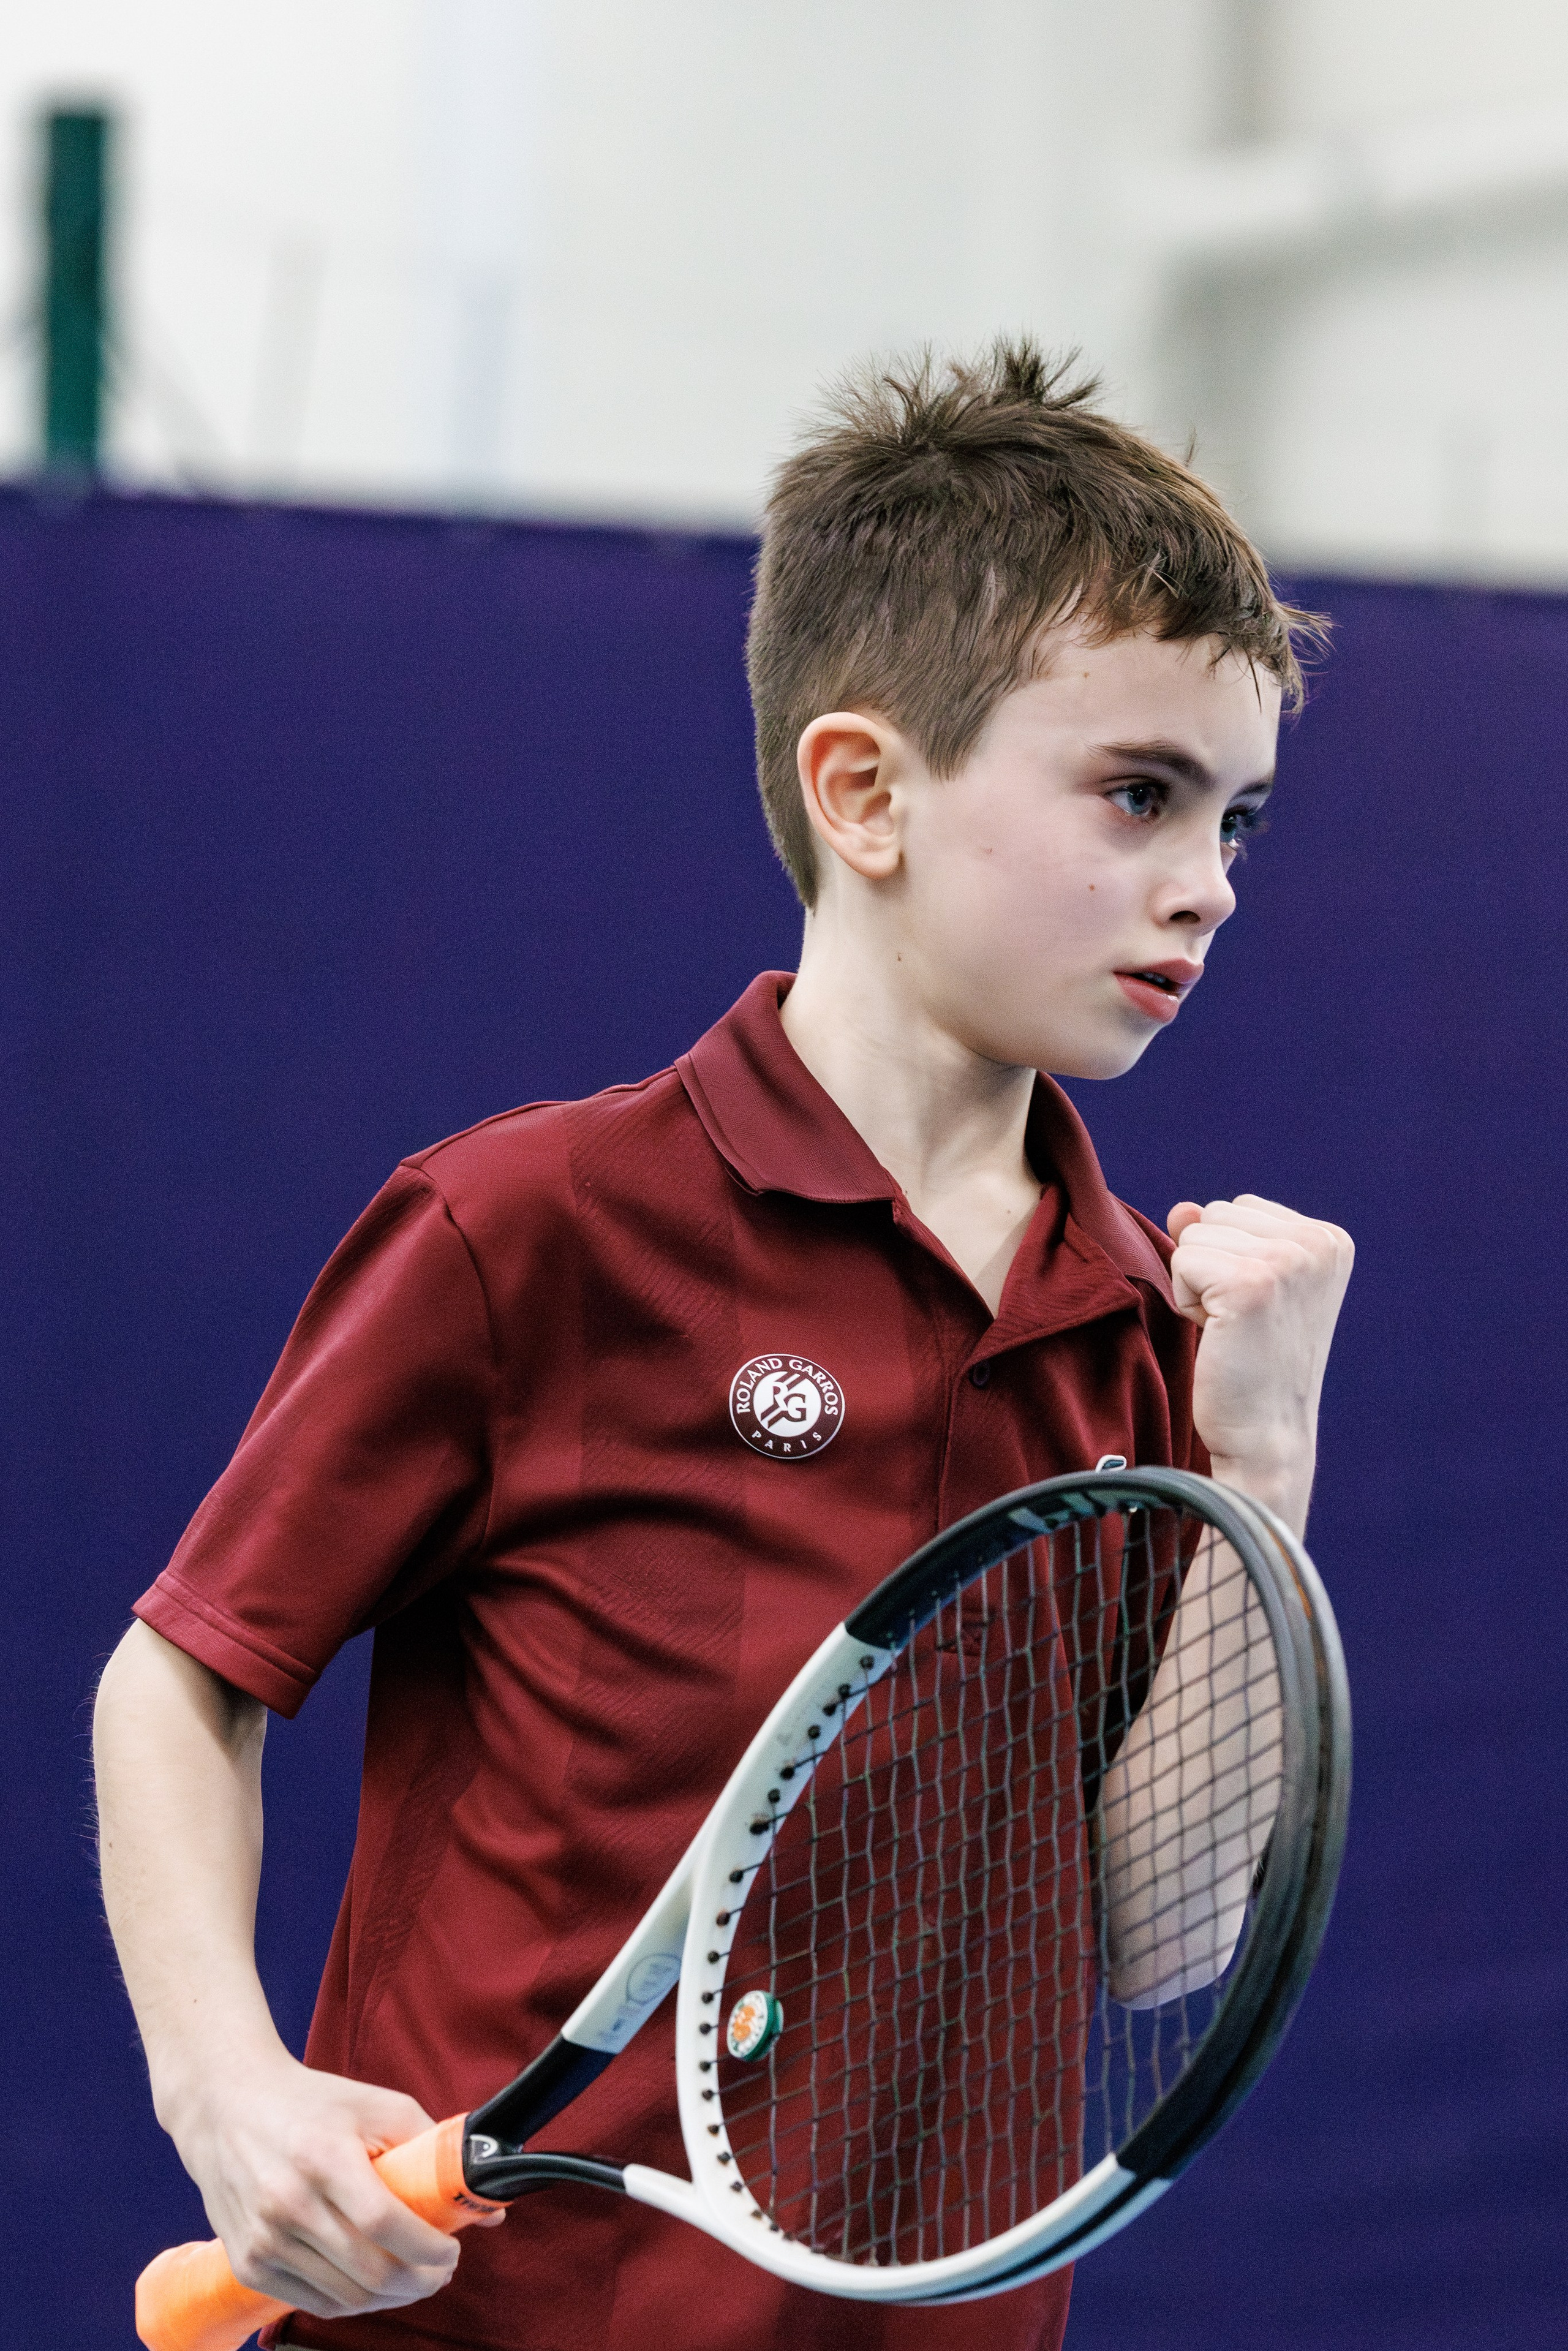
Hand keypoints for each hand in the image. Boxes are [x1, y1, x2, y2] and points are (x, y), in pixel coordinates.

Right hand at [168, 2044, 499, 2319]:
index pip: (385, 2224)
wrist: (226, 2107)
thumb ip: (434, 2150)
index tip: (453, 2250)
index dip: (428, 2249)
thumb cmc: (312, 2104)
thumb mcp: (378, 2106)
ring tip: (414, 2277)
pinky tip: (373, 2284)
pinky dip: (352, 2302)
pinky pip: (313, 2302)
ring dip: (391, 2297)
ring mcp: (263, 2239)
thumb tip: (487, 2205)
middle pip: (369, 2271)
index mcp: (324, 2157)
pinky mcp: (247, 2263)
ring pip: (345, 2297)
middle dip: (419, 2282)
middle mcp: (288, 2203)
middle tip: (441, 2269)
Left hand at [1167, 1193, 1352, 1534]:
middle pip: (1214, 1215)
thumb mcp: (1245, 1286)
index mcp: (1329, 1239)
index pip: (1238, 1208)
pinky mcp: (1251, 1283)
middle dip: (1212, 1267)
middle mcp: (1318, 1243)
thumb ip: (1219, 1238)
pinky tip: (1219, 1336)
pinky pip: (1182, 1262)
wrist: (1266, 1437)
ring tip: (1232, 1330)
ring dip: (1197, 1285)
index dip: (1231, 1259)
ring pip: (1194, 1236)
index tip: (1257, 1309)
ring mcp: (1288, 1261)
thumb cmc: (1253, 1364)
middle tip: (1242, 1324)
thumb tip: (1182, 1209)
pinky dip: (1186, 1301)